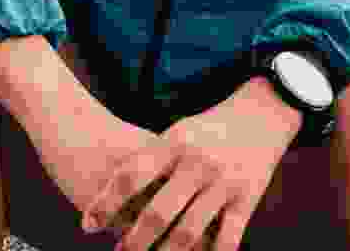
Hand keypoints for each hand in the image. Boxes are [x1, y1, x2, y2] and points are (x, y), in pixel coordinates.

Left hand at [81, 79, 300, 250]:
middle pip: (157, 211)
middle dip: (134, 240)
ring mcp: (223, 182)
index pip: (131, 174)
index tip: (87, 224)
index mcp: (174, 141)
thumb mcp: (179, 131)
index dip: (106, 202)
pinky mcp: (247, 198)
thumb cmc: (211, 125)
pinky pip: (226, 239)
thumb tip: (115, 186)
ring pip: (189, 232)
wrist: (263, 111)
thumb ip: (152, 157)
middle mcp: (196, 162)